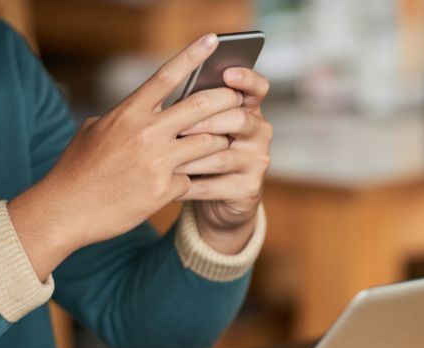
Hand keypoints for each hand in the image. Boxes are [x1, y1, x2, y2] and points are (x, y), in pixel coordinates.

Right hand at [9, 34, 243, 279]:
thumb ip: (124, 116)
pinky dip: (193, 180)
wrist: (65, 211)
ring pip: (209, 142)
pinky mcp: (165, 190)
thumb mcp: (95, 131)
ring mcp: (157, 161)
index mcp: (128, 113)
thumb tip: (144, 107)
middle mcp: (145, 132)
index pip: (166, 76)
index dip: (193, 55)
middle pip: (201, 106)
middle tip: (240, 99)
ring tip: (222, 143)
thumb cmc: (77, 170)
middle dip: (227, 100)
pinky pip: (194, 179)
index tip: (213, 40)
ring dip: (219, 142)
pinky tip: (188, 184)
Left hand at [175, 67, 271, 253]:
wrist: (217, 199)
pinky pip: (214, 185)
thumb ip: (196, 107)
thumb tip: (172, 84)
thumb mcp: (203, 126)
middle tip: (179, 126)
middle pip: (239, 119)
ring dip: (190, 157)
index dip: (246, 79)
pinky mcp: (248, 189)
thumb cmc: (202, 153)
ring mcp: (256, 161)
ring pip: (222, 156)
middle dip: (206, 121)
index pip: (257, 88)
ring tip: (164, 158)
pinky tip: (169, 183)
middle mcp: (259, 132)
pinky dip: (187, 184)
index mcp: (249, 110)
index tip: (228, 73)